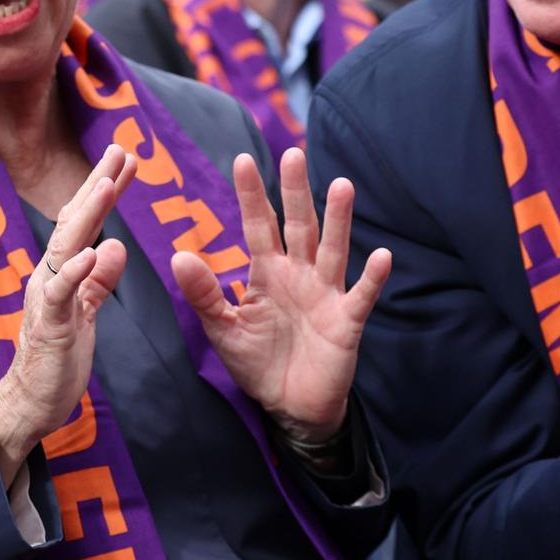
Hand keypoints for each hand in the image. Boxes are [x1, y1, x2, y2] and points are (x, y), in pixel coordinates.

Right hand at [0, 145, 135, 485]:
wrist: (31, 402)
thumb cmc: (58, 357)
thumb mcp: (85, 311)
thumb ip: (98, 281)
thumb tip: (114, 245)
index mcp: (61, 271)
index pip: (84, 222)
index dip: (105, 190)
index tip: (126, 160)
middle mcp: (50, 275)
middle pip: (74, 221)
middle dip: (97, 184)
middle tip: (119, 148)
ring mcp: (48, 297)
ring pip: (66, 247)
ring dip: (87, 214)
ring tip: (107, 184)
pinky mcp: (51, 325)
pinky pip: (62, 293)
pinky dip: (77, 271)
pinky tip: (95, 249)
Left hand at [170, 148, 390, 444]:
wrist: (290, 406)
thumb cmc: (258, 363)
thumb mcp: (223, 330)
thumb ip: (203, 294)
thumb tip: (177, 256)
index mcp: (267, 273)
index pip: (258, 225)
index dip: (251, 195)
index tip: (243, 159)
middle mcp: (299, 274)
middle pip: (298, 225)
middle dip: (296, 191)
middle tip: (294, 153)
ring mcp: (326, 294)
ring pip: (333, 249)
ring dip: (338, 220)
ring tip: (342, 185)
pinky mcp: (347, 321)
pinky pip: (361, 295)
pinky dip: (373, 277)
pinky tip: (382, 256)